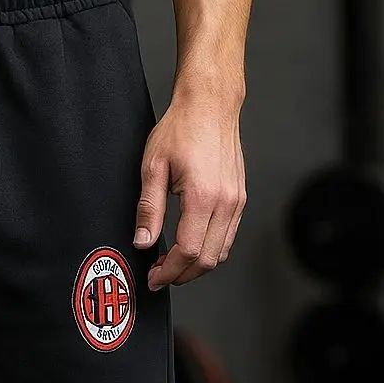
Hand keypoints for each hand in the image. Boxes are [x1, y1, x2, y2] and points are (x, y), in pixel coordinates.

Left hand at [133, 90, 246, 290]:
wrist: (210, 105)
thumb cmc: (182, 128)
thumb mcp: (153, 167)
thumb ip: (149, 209)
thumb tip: (144, 241)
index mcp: (204, 196)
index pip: (189, 251)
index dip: (169, 271)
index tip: (153, 277)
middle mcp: (226, 202)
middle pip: (208, 259)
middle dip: (182, 275)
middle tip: (159, 276)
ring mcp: (237, 201)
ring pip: (221, 252)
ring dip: (196, 265)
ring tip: (171, 264)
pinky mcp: (240, 199)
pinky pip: (227, 237)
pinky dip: (210, 250)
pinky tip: (190, 246)